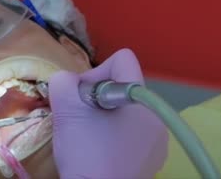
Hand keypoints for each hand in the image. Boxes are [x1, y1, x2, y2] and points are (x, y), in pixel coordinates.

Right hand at [49, 49, 168, 178]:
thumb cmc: (86, 152)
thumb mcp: (66, 110)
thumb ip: (63, 82)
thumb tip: (68, 81)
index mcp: (141, 100)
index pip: (123, 59)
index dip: (95, 71)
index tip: (82, 96)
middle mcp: (156, 117)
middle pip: (122, 86)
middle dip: (96, 97)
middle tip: (80, 119)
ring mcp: (157, 141)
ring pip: (124, 111)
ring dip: (104, 117)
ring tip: (88, 137)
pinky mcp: (151, 160)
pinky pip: (131, 134)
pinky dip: (113, 136)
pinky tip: (99, 152)